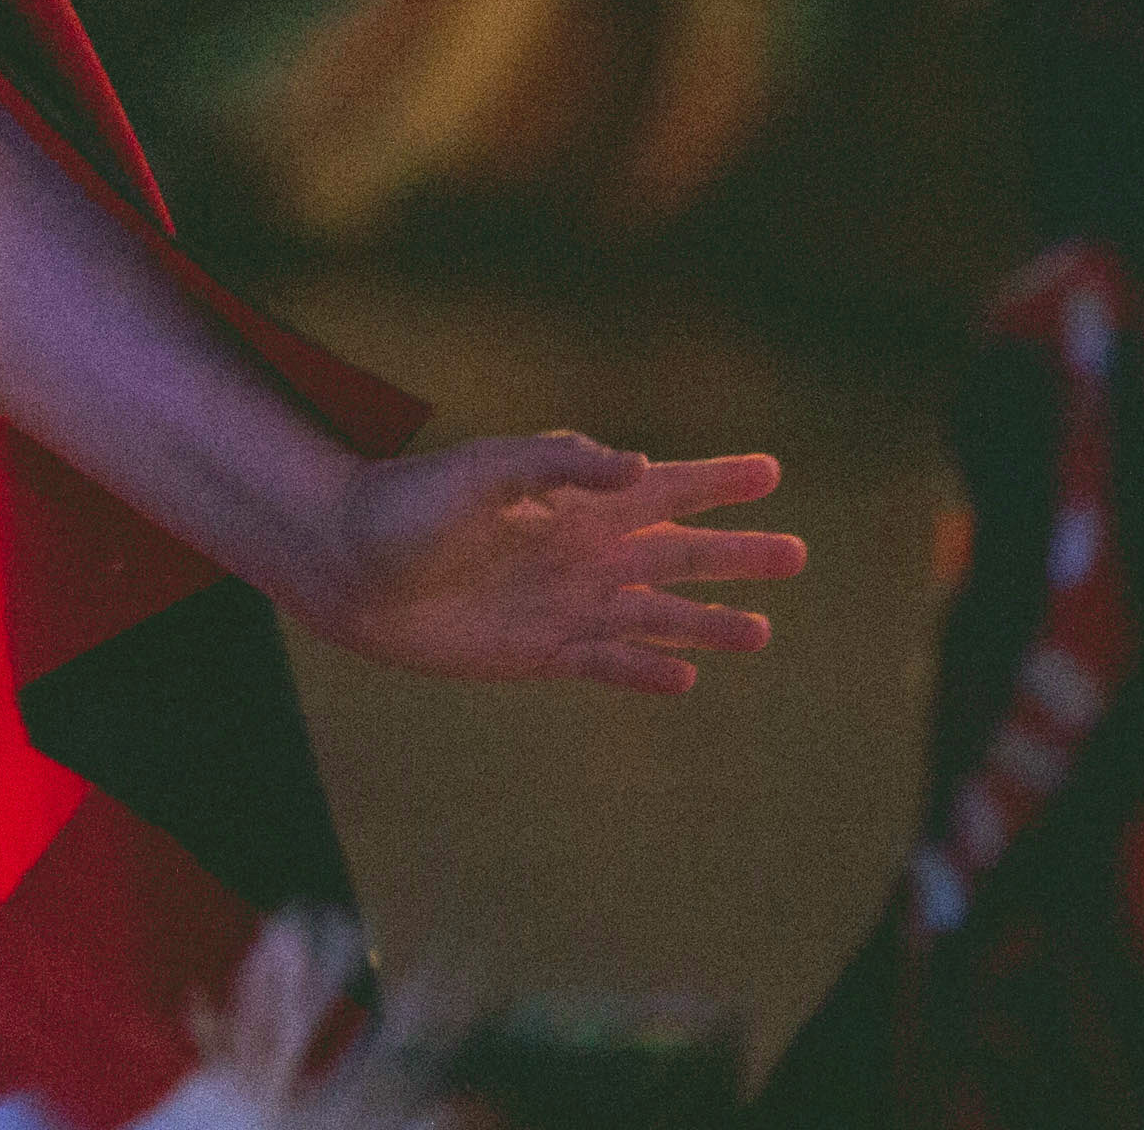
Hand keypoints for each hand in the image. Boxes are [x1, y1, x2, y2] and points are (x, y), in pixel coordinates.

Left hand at [284, 429, 803, 693]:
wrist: (346, 567)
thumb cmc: (406, 504)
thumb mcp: (483, 469)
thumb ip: (561, 462)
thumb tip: (641, 468)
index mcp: (573, 498)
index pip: (662, 486)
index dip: (718, 480)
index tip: (771, 469)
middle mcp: (580, 550)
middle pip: (677, 552)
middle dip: (737, 553)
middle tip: (797, 553)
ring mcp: (564, 603)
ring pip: (656, 614)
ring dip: (707, 622)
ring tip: (762, 631)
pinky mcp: (539, 651)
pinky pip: (608, 664)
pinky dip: (645, 672)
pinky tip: (684, 679)